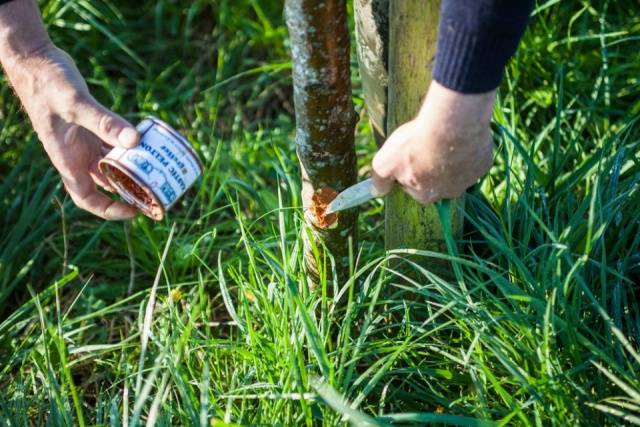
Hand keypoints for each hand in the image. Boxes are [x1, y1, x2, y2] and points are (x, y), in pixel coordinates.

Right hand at [0, 1, 138, 219]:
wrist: (34, 58)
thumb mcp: (77, 103)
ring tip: (158, 174)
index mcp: (66, 159)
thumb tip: (136, 142)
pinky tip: (147, 145)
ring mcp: (81, 142)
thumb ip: (104, 122)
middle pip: (103, 187)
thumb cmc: (47, 82)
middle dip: (128, 193)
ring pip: (110, 166)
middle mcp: (74, 156)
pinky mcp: (88, 128)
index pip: (86, 198)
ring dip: (130, 172)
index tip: (135, 211)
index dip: (109, 210)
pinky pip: (112, 146)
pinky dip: (128, 149)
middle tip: (156, 195)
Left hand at [371, 81, 495, 203]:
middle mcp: (449, 193)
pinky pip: (474, 158)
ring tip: (443, 137)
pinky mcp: (484, 163)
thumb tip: (376, 191)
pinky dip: (467, 148)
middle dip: (431, 165)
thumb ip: (379, 179)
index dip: (408, 169)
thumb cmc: (416, 145)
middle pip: (436, 180)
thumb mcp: (385, 161)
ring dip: (450, 157)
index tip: (408, 154)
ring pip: (457, 170)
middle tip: (426, 144)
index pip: (412, 187)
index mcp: (425, 195)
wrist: (452, 125)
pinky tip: (460, 135)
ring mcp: (469, 179)